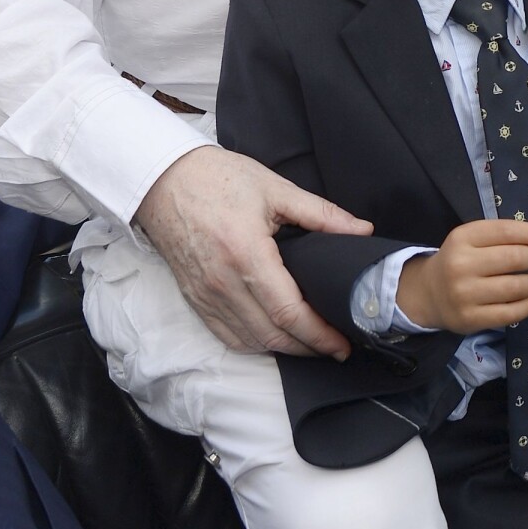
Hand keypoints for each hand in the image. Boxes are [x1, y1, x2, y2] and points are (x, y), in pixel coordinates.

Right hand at [133, 145, 372, 358]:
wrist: (164, 180)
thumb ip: (322, 214)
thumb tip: (363, 230)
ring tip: (313, 344)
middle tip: (337, 348)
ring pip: (249, 341)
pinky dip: (254, 343)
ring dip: (283, 349)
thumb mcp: (276, 189)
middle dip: (308, 348)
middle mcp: (223, 282)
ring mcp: (205, 295)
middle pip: (271, 335)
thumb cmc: (219, 178)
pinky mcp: (194, 298)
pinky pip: (227, 335)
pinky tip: (276, 337)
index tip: (343, 343)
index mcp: (246, 254)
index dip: (318, 334)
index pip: (288, 311)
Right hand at [397, 219, 527, 333]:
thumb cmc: (460, 260)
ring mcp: (464, 294)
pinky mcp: (470, 319)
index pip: (506, 231)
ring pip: (515, 287)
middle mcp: (461, 265)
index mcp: (462, 238)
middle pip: (514, 258)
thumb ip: (502, 235)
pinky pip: (510, 313)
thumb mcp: (472, 239)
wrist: (429, 293)